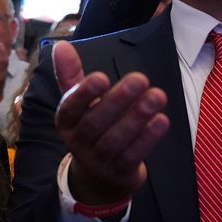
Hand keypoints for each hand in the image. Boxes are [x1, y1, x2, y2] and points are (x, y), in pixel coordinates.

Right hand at [53, 41, 169, 205]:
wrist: (99, 176)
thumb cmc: (91, 128)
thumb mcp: (79, 103)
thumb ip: (71, 74)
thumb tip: (61, 45)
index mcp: (66, 121)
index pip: (69, 108)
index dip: (84, 94)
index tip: (101, 77)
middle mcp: (78, 142)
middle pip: (94, 123)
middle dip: (118, 101)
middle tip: (140, 79)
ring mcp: (98, 160)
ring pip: (115, 140)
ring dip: (136, 117)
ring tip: (157, 95)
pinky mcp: (119, 172)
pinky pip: (132, 156)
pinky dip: (147, 138)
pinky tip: (161, 120)